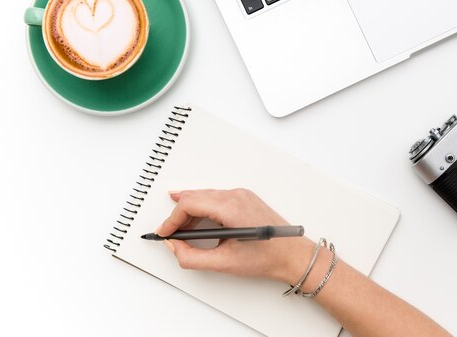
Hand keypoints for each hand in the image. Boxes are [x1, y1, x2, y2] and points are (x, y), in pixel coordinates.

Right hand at [157, 189, 314, 283]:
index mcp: (231, 208)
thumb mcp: (223, 263)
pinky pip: (216, 197)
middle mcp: (236, 196)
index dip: (172, 219)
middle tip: (169, 232)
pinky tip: (196, 216)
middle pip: (196, 197)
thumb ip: (192, 257)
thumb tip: (175, 247)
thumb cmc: (267, 257)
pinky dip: (203, 206)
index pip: (190, 204)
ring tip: (180, 227)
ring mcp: (242, 195)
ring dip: (190, 210)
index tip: (164, 232)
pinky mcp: (245, 198)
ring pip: (205, 195)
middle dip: (178, 215)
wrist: (292, 254)